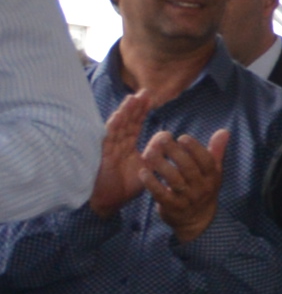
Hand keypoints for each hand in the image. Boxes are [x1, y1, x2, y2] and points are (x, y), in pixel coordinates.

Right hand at [87, 90, 151, 215]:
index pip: (134, 125)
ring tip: (133, 98)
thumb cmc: (126, 186)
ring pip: (117, 127)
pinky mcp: (103, 156)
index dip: (140, 111)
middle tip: (145, 91)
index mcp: (126, 146)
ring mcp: (109, 149)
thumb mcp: (147, 168)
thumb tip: (166, 137)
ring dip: (125, 112)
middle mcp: (117, 145)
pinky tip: (119, 116)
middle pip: (126, 122)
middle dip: (134, 107)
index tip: (149, 97)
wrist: (111, 202)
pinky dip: (113, 127)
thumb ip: (155, 153)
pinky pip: (108, 139)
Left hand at [141, 128, 227, 241]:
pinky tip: (143, 172)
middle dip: (174, 152)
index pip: (206, 161)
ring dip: (160, 165)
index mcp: (212, 177)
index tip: (181, 137)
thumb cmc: (203, 189)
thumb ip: (216, 151)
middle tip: (161, 139)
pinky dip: (151, 183)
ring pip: (174, 180)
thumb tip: (224, 131)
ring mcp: (187, 199)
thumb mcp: (213, 172)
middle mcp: (201, 188)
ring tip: (149, 152)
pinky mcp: (172, 207)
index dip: (195, 148)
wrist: (197, 221)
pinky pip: (161, 194)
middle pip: (188, 168)